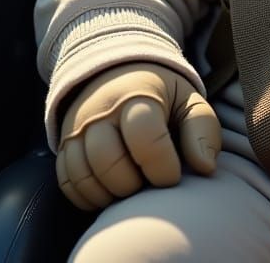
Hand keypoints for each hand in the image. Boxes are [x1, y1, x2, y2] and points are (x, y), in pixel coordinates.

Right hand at [56, 62, 221, 209]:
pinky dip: (89, 197)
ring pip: (86, 176)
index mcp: (137, 95)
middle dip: (134, 186)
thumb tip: (205, 167)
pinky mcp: (64, 146)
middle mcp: (100, 111)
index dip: (163, 168)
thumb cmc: (161, 93)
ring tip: (133, 187)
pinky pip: (68, 184)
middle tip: (149, 183)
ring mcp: (76, 129)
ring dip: (111, 194)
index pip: (145, 139)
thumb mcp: (188, 100)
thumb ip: (202, 129)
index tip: (173, 177)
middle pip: (110, 162)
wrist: (118, 73)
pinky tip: (111, 191)